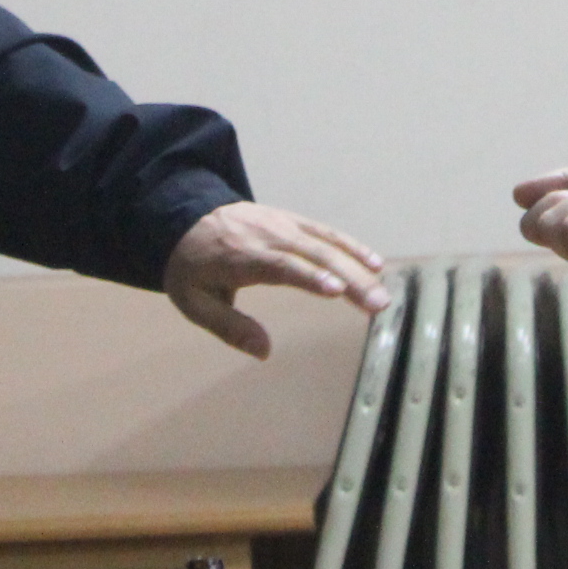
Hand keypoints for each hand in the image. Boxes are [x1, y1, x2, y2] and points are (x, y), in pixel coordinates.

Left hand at [163, 202, 389, 359]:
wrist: (185, 216)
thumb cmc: (192, 266)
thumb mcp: (194, 302)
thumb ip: (229, 327)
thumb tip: (265, 352)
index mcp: (241, 256)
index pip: (280, 265)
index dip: (309, 276)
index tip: (337, 289)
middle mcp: (267, 235)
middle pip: (313, 255)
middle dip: (349, 279)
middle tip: (378, 305)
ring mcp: (283, 225)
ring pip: (326, 244)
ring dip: (357, 267)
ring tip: (382, 294)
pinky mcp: (292, 221)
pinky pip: (326, 233)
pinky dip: (351, 246)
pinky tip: (375, 263)